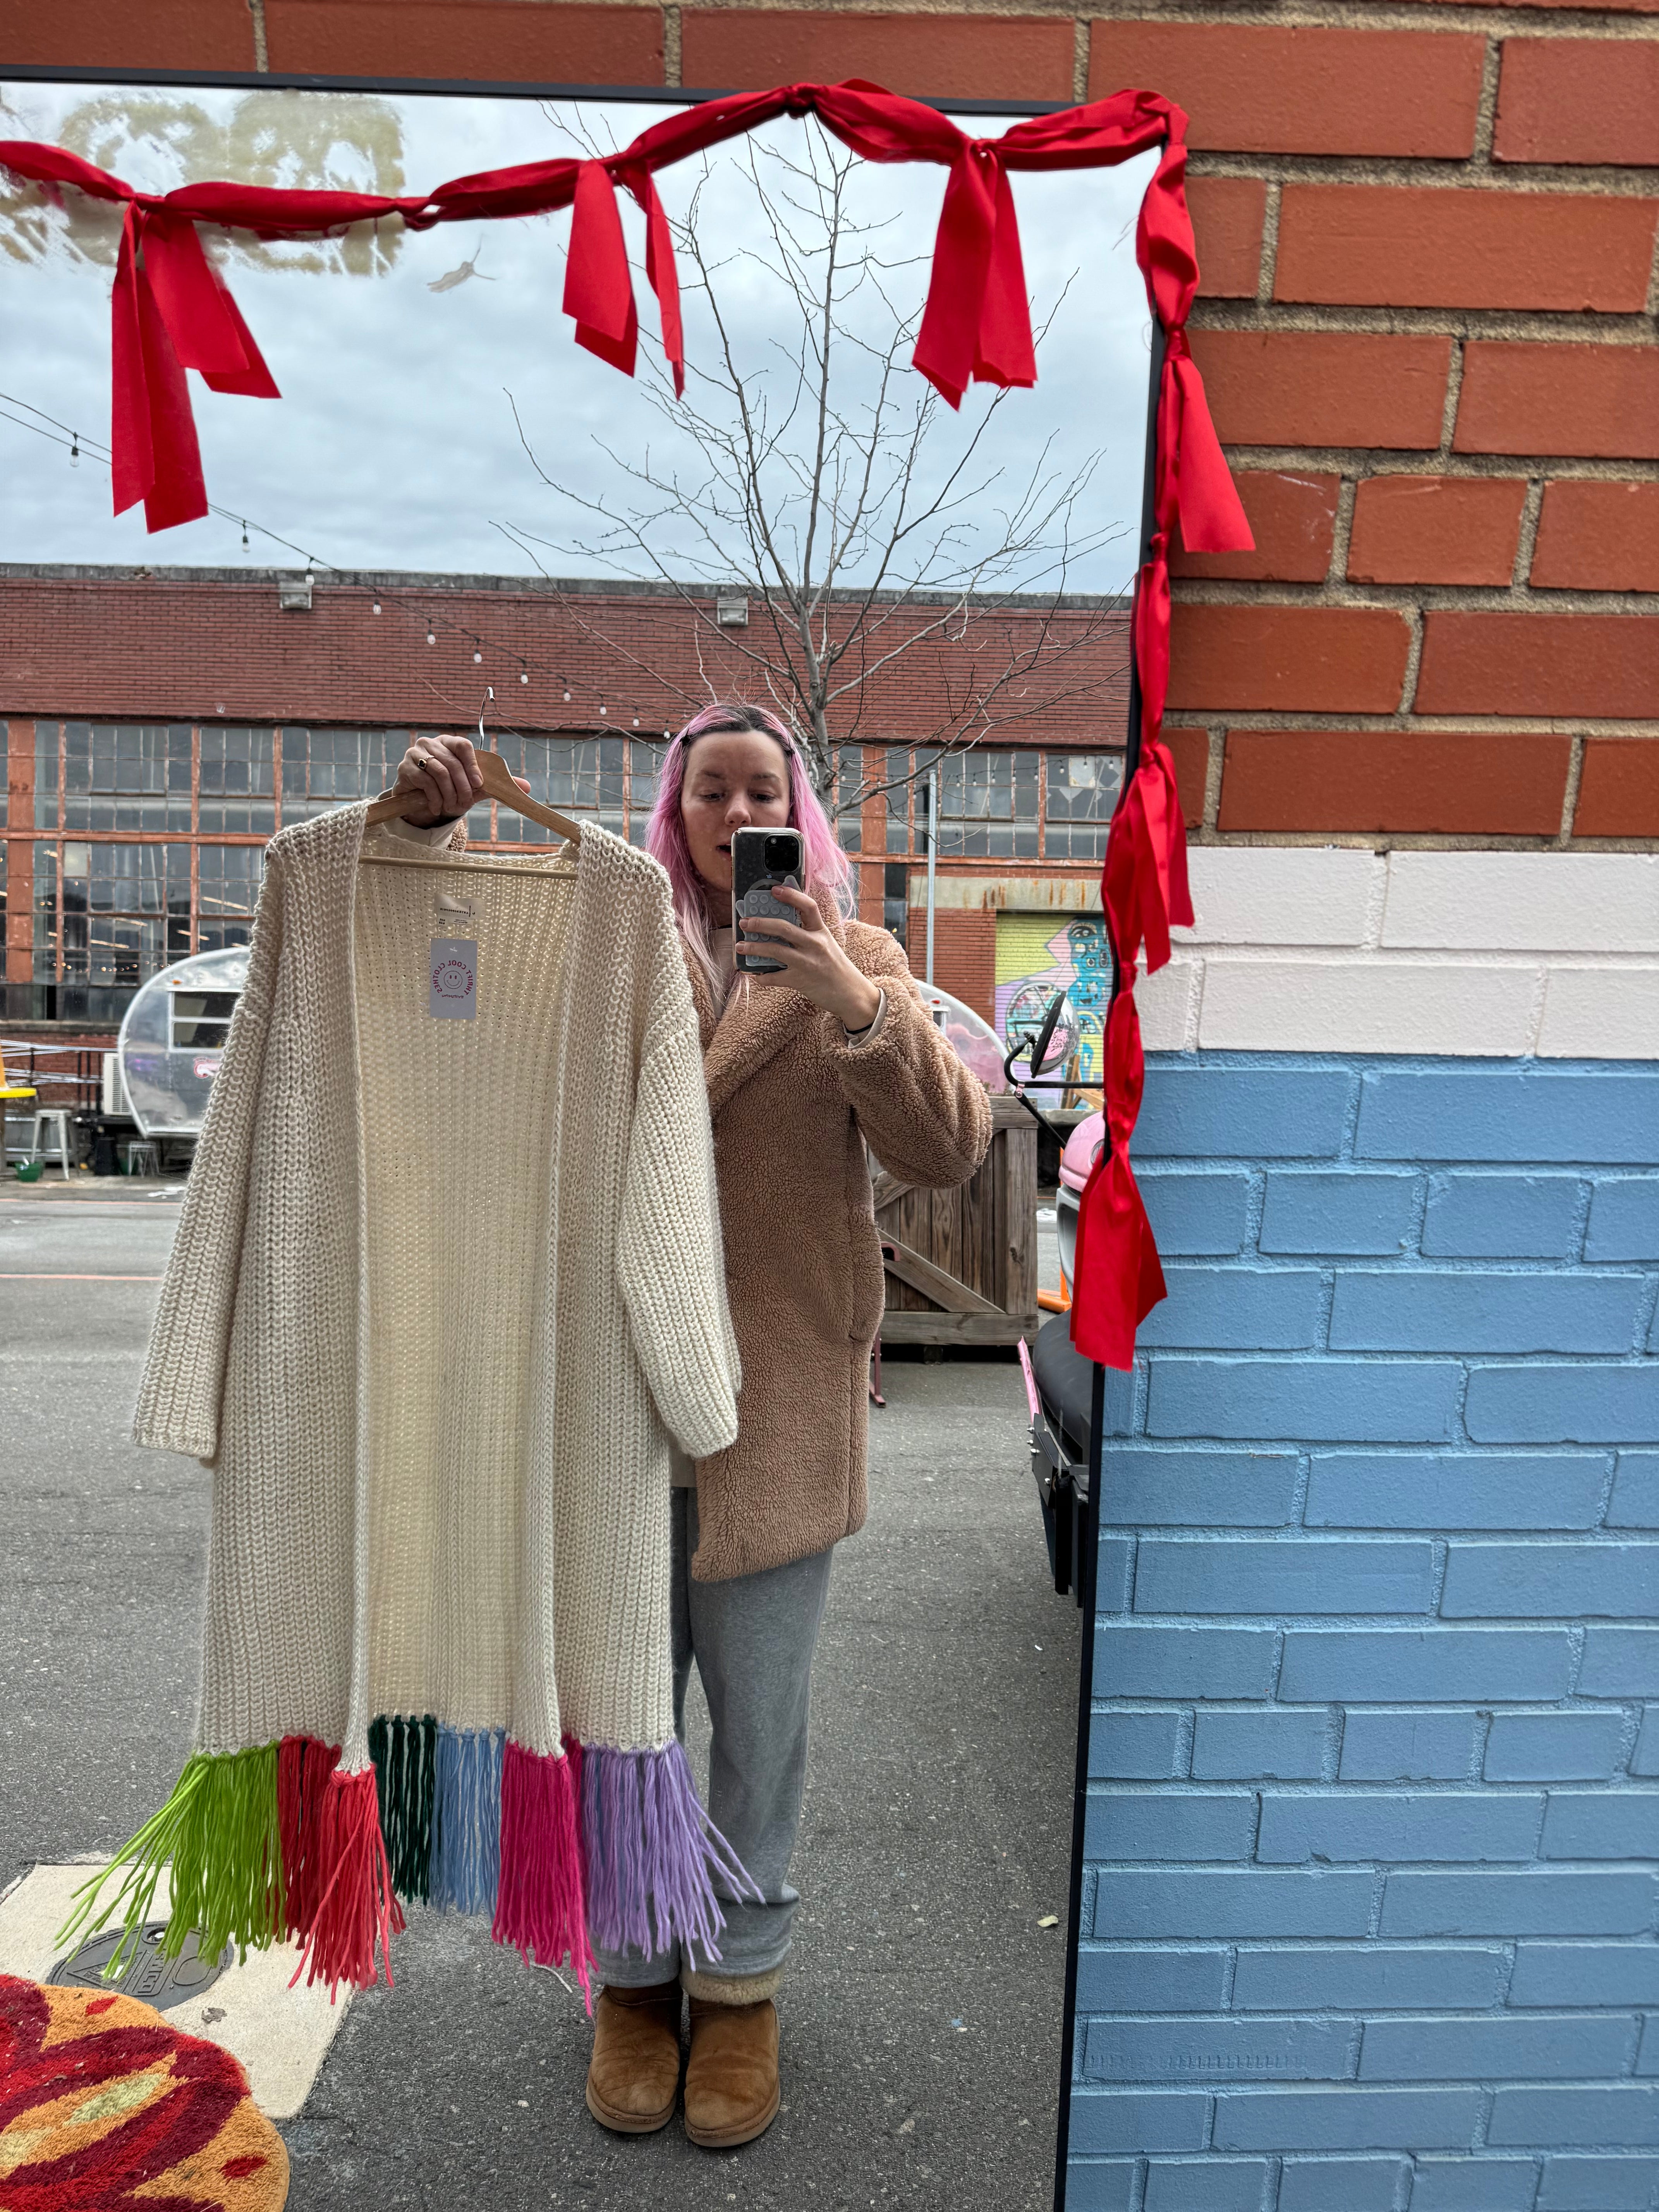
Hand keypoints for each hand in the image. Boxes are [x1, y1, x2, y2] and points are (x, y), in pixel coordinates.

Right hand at [392, 734, 528, 824]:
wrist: (423, 800)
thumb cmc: (450, 788)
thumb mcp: (474, 786)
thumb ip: (496, 784)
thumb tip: (527, 788)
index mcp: (450, 743)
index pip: (463, 746)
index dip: (472, 765)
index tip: (479, 784)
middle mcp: (431, 743)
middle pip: (452, 763)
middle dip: (462, 787)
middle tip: (464, 804)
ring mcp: (416, 753)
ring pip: (438, 772)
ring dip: (448, 794)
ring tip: (451, 807)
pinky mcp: (405, 768)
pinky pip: (424, 782)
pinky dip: (434, 798)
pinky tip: (437, 807)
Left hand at [737, 886, 881, 1030]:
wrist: (850, 994)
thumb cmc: (836, 967)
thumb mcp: (827, 944)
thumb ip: (808, 933)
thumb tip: (779, 925)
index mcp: (821, 932)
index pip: (808, 906)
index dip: (791, 895)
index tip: (774, 890)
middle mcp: (814, 944)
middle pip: (783, 927)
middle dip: (759, 923)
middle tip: (744, 922)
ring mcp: (807, 962)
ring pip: (774, 950)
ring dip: (753, 947)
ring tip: (740, 946)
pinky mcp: (800, 980)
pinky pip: (774, 977)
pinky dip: (761, 976)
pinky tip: (754, 973)